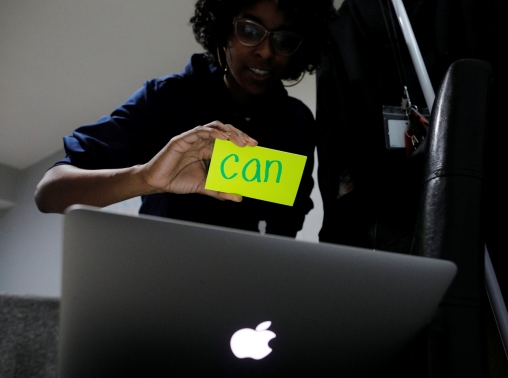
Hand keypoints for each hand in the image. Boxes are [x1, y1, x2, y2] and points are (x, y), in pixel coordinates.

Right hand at [140, 121, 256, 200]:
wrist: (159, 183)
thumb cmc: (179, 181)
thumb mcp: (205, 187)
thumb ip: (221, 191)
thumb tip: (239, 198)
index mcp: (208, 150)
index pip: (228, 140)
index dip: (242, 141)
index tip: (255, 147)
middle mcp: (202, 142)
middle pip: (225, 131)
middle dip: (239, 135)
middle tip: (252, 143)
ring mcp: (193, 139)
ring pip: (214, 127)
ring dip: (229, 132)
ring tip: (240, 141)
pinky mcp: (182, 139)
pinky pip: (200, 131)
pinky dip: (213, 132)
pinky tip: (223, 137)